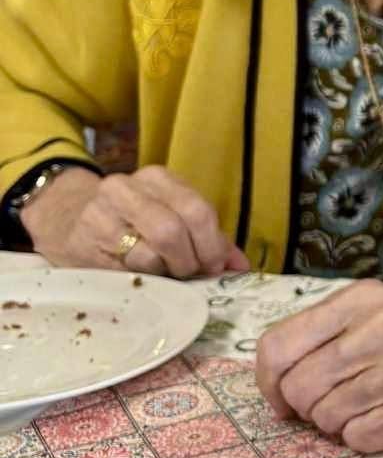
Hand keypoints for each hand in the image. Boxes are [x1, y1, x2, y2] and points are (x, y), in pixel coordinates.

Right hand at [21, 164, 248, 278]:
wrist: (67, 218)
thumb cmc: (131, 221)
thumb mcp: (170, 215)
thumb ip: (209, 238)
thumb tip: (241, 266)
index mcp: (156, 178)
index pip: (197, 210)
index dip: (212, 245)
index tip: (215, 264)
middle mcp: (126, 189)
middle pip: (173, 231)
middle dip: (190, 261)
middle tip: (191, 273)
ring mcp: (100, 214)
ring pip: (149, 253)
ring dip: (166, 273)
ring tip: (165, 273)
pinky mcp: (83, 242)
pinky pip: (125, 269)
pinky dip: (143, 278)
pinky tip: (142, 275)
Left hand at [255, 283, 382, 451]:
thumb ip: (333, 330)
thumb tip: (278, 372)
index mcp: (363, 299)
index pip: (279, 346)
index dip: (268, 381)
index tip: (279, 395)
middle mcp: (382, 330)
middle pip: (299, 388)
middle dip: (303, 409)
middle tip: (326, 408)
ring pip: (326, 417)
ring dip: (335, 424)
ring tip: (363, 410)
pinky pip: (359, 438)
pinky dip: (362, 438)